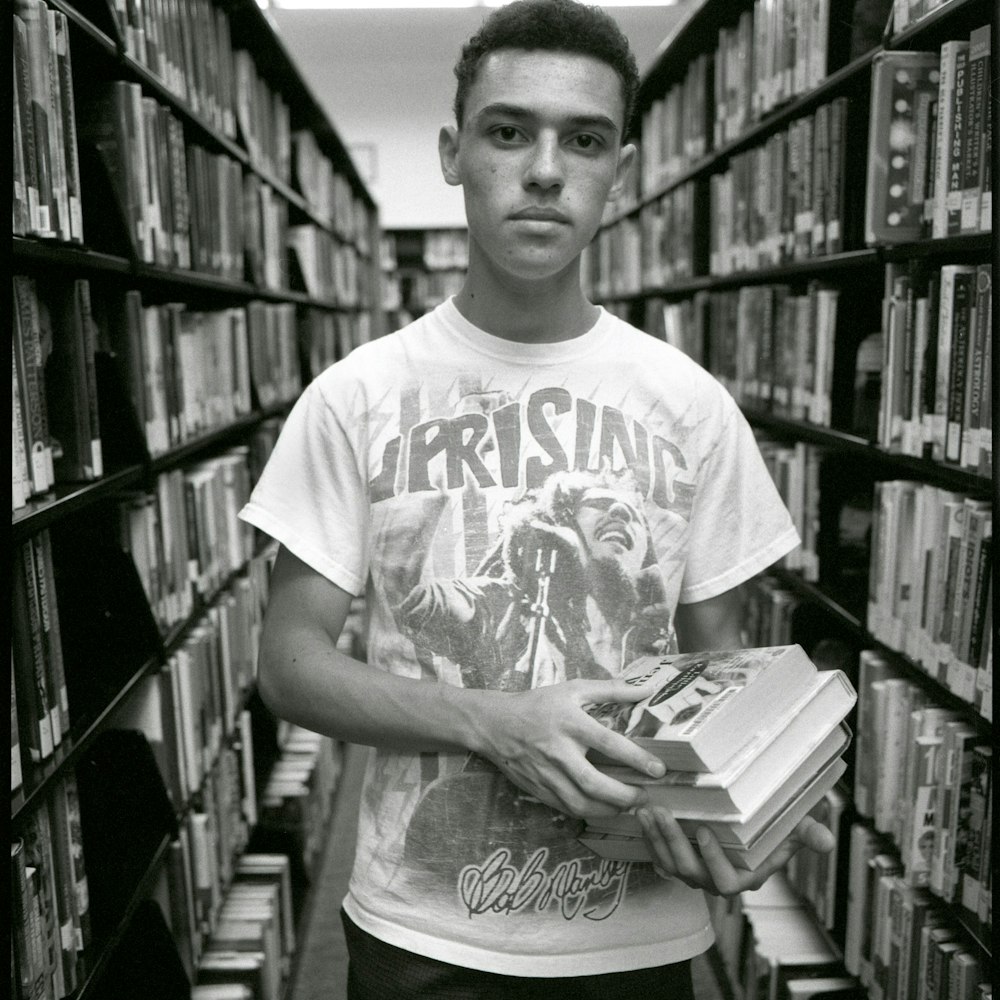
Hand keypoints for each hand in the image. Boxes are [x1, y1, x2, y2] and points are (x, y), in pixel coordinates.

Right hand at [475, 678, 667, 817]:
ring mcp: (547, 773)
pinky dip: (589, 813)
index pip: (608, 743)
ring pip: (581, 803)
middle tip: (645, 796)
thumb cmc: (538, 704)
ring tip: (627, 806)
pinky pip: (566, 808)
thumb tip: (644, 690)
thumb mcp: (572, 690)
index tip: (658, 770)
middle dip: (624, 796)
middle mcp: (559, 751)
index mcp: (570, 723)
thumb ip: (609, 690)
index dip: (635, 758)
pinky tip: (603, 809)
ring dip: (609, 810)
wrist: (496, 724)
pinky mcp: (538, 789)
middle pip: (594, 783)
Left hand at [636, 807, 835, 896]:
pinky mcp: (678, 862)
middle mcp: (717, 880)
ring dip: (656, 838)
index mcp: (746, 877)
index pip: (727, 881)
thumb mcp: (792, 829)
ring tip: (648, 810)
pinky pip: (659, 858)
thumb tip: (827, 841)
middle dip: (674, 842)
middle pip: (691, 872)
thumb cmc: (772, 827)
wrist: (750, 825)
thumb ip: (806, 834)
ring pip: (671, 864)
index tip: (704, 832)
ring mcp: (696, 873)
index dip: (713, 861)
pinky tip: (641, 817)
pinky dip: (649, 839)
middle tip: (662, 813)